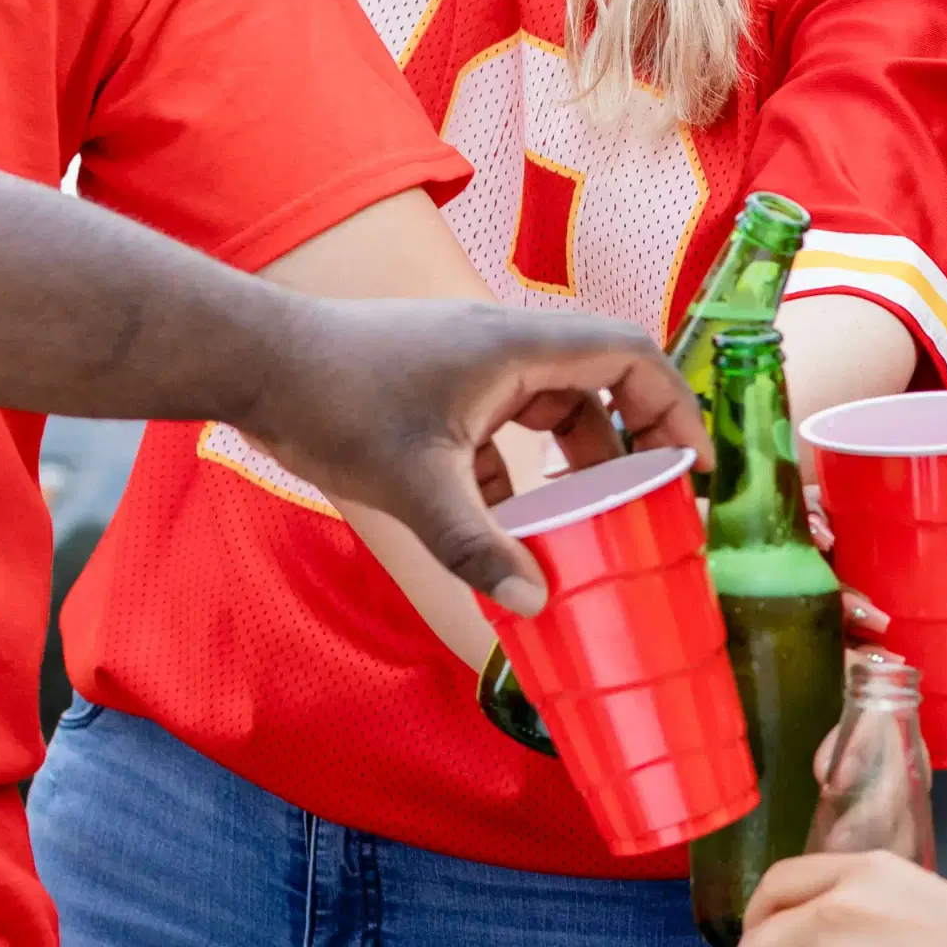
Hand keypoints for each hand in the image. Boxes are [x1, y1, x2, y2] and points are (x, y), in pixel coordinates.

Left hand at [243, 297, 706, 615]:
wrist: (254, 362)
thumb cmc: (336, 403)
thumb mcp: (415, 486)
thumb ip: (476, 546)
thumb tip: (535, 602)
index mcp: (519, 347)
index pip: (631, 356)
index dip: (674, 405)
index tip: (693, 463)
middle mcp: (504, 345)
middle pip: (601, 379)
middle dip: (632, 438)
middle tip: (652, 494)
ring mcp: (470, 361)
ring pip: (551, 401)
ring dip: (575, 452)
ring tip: (588, 512)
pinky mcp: (438, 383)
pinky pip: (503, 420)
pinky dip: (517, 464)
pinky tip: (505, 519)